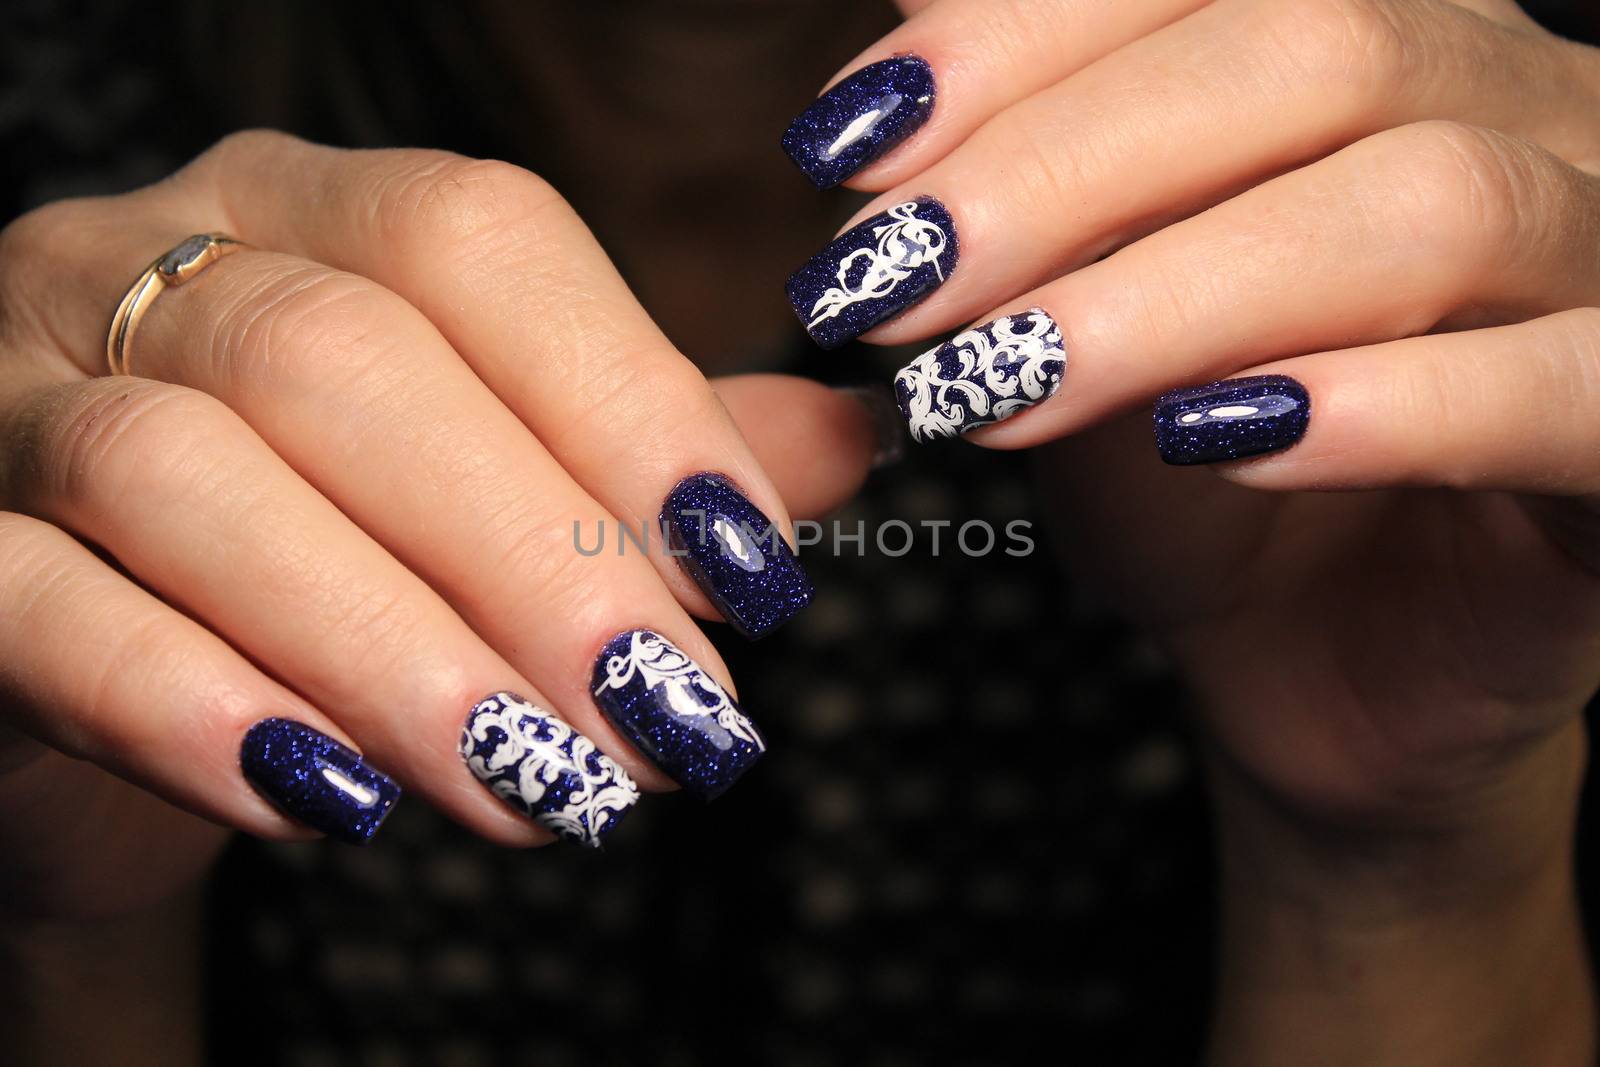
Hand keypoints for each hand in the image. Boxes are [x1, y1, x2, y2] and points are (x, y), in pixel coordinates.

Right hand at [0, 131, 875, 926]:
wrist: (118, 665)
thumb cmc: (333, 546)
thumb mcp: (498, 481)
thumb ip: (650, 456)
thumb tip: (845, 445)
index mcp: (307, 211)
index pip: (474, 242)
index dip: (624, 398)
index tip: (747, 570)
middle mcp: (144, 262)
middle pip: (345, 360)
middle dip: (530, 555)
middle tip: (664, 716)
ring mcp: (14, 394)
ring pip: (187, 475)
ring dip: (394, 646)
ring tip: (538, 780)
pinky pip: (38, 604)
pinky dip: (193, 702)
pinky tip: (337, 801)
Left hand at [776, 1, 1599, 1062]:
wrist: (1319, 664)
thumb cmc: (1195, 484)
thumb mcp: (1074, 334)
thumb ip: (1016, 231)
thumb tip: (881, 145)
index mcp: (1376, 51)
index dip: (1017, 38)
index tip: (849, 149)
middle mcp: (1510, 115)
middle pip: (1319, 47)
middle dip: (1063, 165)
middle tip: (892, 280)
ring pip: (1427, 203)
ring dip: (1174, 289)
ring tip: (1000, 379)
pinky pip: (1563, 386)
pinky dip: (1384, 405)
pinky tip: (1218, 441)